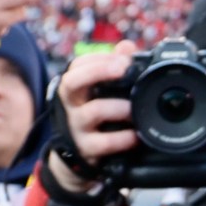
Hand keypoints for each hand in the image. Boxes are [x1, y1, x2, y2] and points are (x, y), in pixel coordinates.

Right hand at [45, 51, 137, 192]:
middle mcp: (70, 105)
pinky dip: (123, 139)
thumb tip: (127, 47)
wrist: (78, 159)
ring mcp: (75, 128)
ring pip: (93, 111)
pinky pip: (104, 143)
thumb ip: (113, 68)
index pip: (78, 65)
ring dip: (118, 107)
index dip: (99, 58)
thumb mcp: (99, 94)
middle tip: (124, 69)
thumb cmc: (93, 119)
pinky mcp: (85, 150)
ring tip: (134, 109)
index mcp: (74, 89)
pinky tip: (135, 136)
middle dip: (99, 71)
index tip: (123, 58)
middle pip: (72, 82)